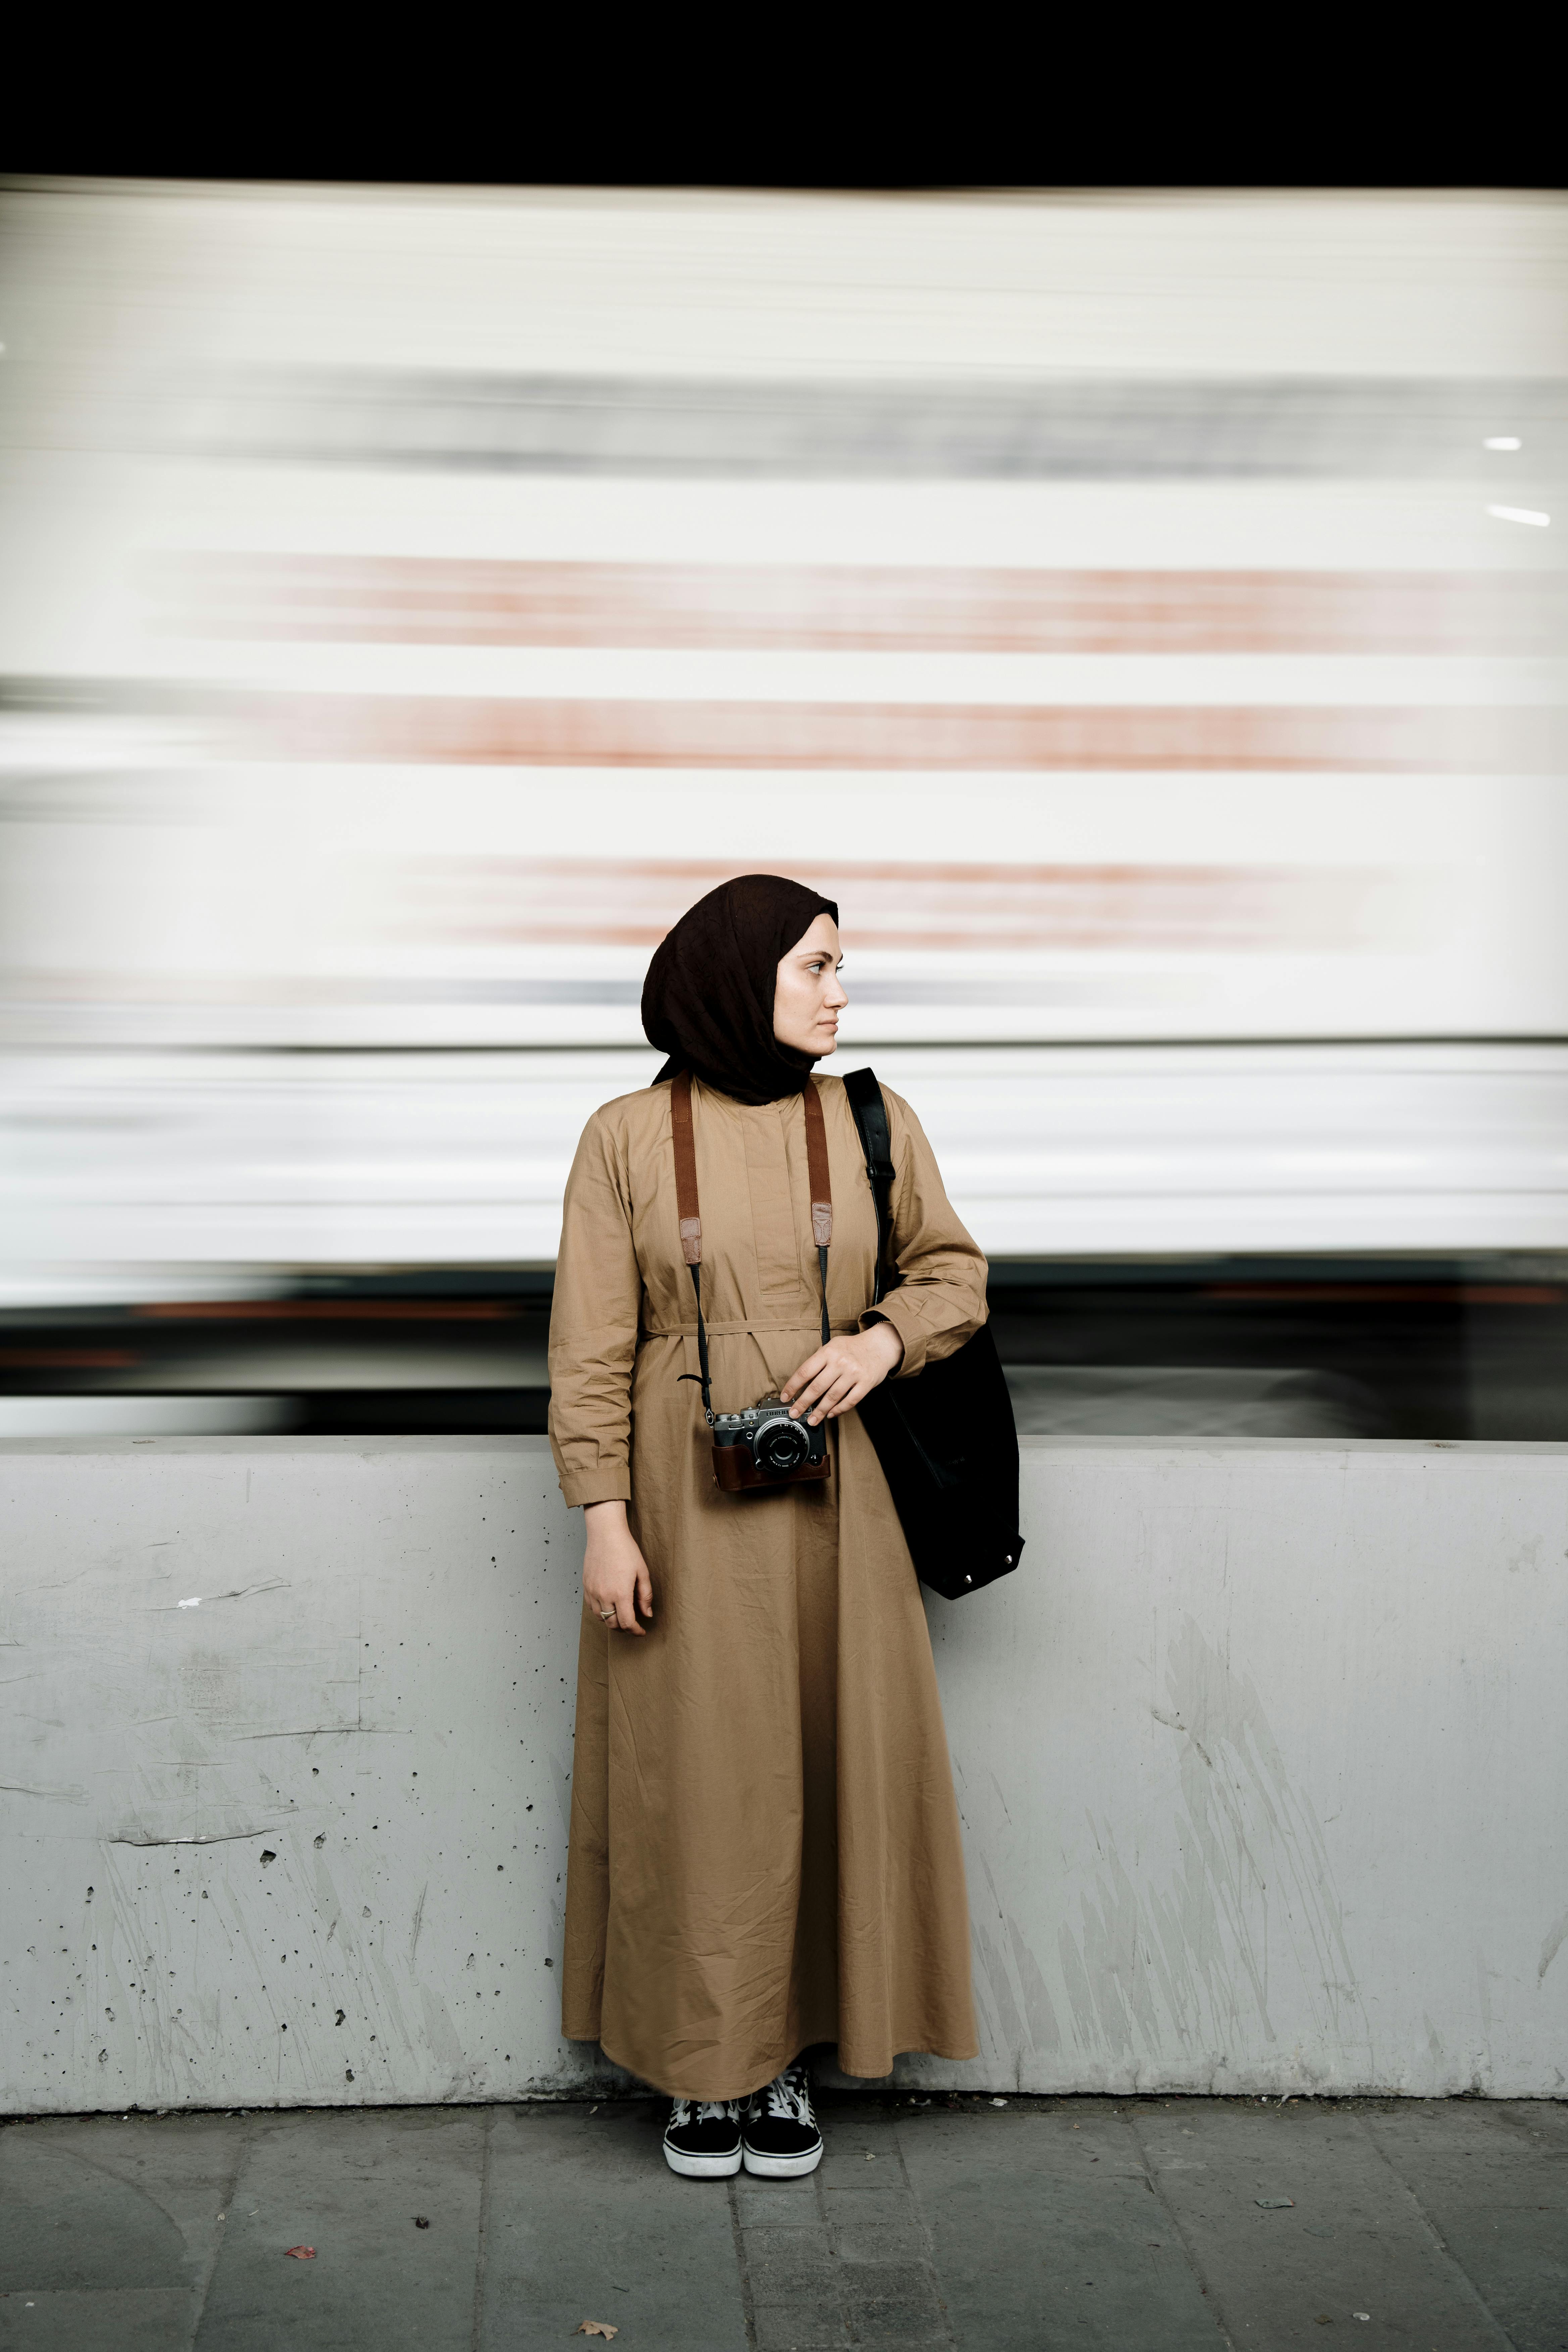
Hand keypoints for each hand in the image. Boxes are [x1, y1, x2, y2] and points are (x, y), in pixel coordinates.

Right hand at [583, 1501, 653, 1633]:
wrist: (605, 1534)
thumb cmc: (626, 1550)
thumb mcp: (642, 1572)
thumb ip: (645, 1595)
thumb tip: (647, 1614)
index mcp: (620, 1593)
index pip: (627, 1623)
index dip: (636, 1631)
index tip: (641, 1631)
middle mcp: (604, 1595)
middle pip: (613, 1624)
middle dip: (624, 1628)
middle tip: (633, 1624)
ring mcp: (592, 1591)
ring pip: (601, 1618)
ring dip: (611, 1621)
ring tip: (621, 1616)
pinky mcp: (586, 1586)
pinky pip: (591, 1608)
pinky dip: (600, 1612)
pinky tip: (608, 1606)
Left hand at [779, 1319, 903, 1426]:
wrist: (880, 1345)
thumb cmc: (853, 1347)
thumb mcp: (833, 1345)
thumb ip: (819, 1360)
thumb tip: (802, 1379)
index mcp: (828, 1352)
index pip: (805, 1371)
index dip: (793, 1386)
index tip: (786, 1397)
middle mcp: (840, 1362)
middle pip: (817, 1387)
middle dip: (803, 1403)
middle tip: (794, 1413)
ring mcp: (854, 1373)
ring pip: (832, 1397)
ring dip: (820, 1411)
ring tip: (812, 1420)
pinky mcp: (866, 1383)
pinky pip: (850, 1401)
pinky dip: (839, 1410)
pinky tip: (831, 1414)